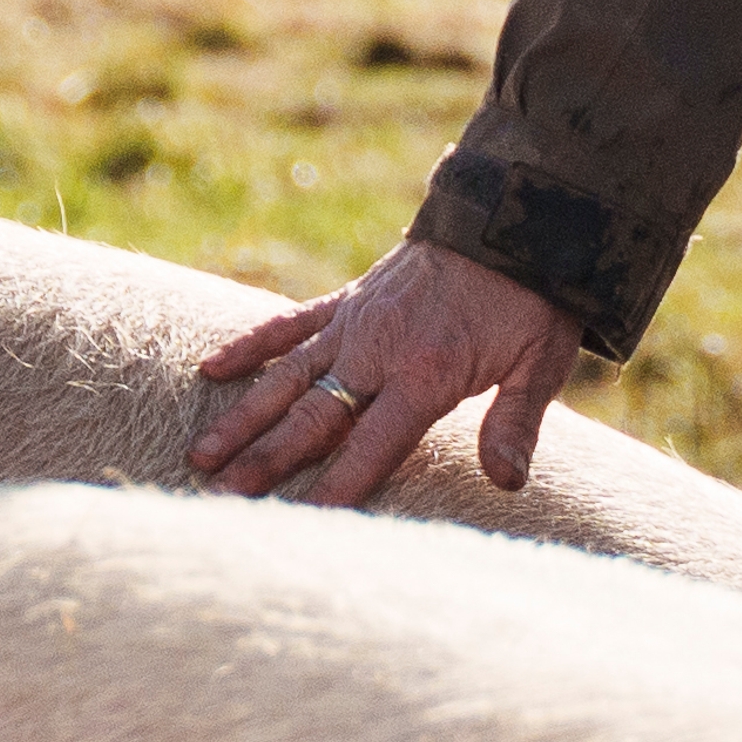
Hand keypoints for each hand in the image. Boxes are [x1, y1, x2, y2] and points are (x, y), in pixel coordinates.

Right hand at [189, 235, 580, 507]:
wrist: (510, 218)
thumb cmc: (531, 298)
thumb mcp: (541, 361)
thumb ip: (515, 423)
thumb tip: (507, 483)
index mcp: (427, 373)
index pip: (372, 444)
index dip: (338, 486)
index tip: (298, 523)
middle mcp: (379, 349)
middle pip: (313, 416)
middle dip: (266, 459)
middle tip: (221, 498)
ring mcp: (355, 322)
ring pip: (287, 376)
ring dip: (244, 416)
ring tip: (200, 455)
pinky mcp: (346, 299)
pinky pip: (289, 324)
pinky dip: (251, 344)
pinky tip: (210, 368)